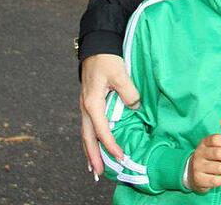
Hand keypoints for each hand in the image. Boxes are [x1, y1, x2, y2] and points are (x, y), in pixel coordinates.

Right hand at [79, 53, 140, 178]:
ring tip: (94, 168)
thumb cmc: (107, 59)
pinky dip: (91, 140)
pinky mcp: (89, 104)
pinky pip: (88, 127)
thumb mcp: (120, 74)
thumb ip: (128, 92)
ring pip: (86, 134)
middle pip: (87, 138)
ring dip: (90, 151)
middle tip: (98, 173)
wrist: (97, 46)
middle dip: (93, 156)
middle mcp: (85, 107)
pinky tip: (94, 147)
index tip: (121, 156)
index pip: (102, 130)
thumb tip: (134, 106)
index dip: (111, 145)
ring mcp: (85, 106)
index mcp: (92, 103)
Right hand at [189, 134, 220, 193]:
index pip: (215, 139)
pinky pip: (216, 180)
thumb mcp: (213, 148)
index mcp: (204, 143)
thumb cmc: (209, 158)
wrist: (193, 173)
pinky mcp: (199, 179)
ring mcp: (198, 167)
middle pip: (218, 153)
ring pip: (219, 168)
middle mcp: (199, 154)